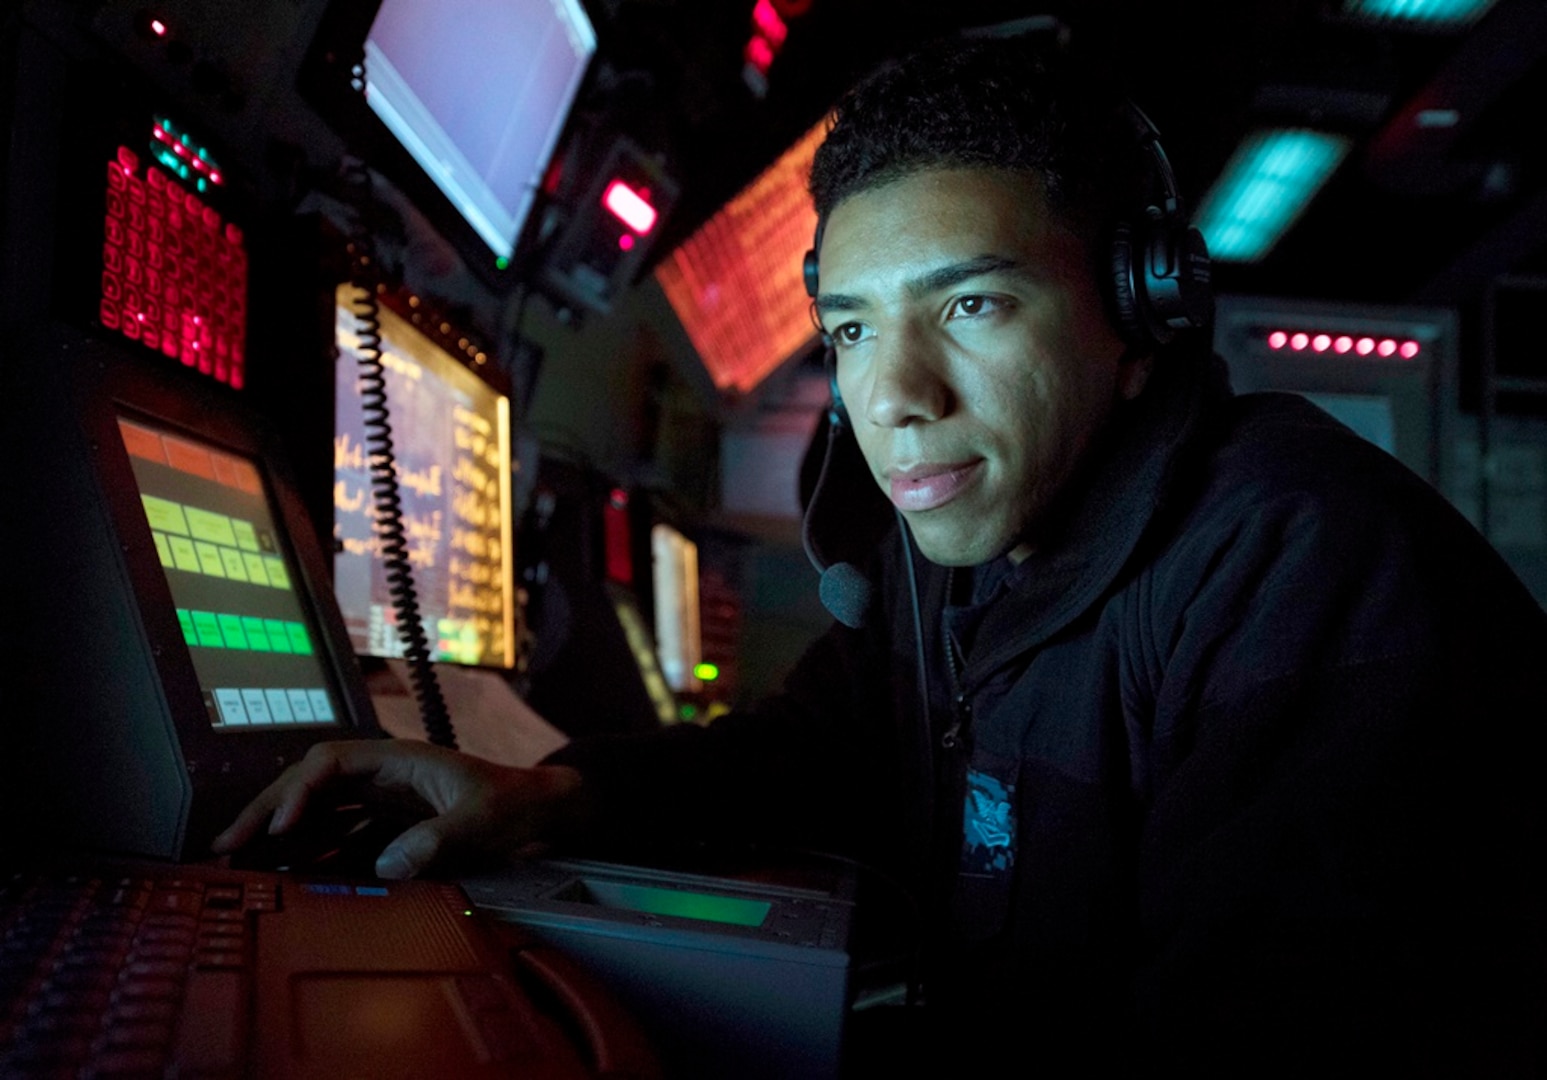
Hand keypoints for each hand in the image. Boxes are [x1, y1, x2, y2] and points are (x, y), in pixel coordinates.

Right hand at [211, 740, 588, 878]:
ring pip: (316, 813)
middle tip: (228, 847)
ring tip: (239, 867)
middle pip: (309, 785)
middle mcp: (382, 776)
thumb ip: (438, 840)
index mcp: (399, 759)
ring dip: (279, 838)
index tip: (282, 828)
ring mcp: (381, 801)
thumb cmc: (513, 802)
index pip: (331, 763)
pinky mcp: (385, 827)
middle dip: (267, 812)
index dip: (300, 792)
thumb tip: (386, 865)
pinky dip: (308, 857)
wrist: (539, 810)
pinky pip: (337, 838)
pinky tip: (286, 879)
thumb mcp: (481, 819)